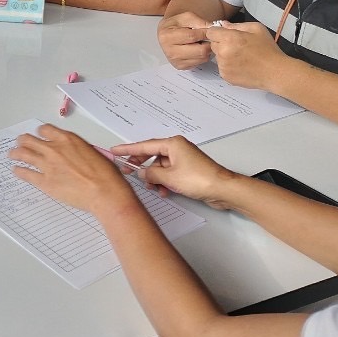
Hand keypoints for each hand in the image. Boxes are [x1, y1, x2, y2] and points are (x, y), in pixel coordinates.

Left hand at [8, 125, 136, 217]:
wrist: (104, 192)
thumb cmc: (105, 174)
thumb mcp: (92, 152)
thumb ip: (77, 150)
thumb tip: (72, 154)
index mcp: (67, 139)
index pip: (45, 130)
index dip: (40, 133)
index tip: (38, 135)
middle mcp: (54, 149)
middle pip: (30, 140)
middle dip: (23, 141)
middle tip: (20, 142)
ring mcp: (48, 165)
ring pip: (24, 154)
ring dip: (15, 153)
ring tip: (11, 154)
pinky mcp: (45, 182)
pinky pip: (26, 174)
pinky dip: (19, 171)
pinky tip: (16, 170)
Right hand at [113, 137, 239, 209]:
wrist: (222, 189)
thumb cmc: (198, 179)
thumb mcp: (169, 177)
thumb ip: (151, 174)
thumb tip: (141, 172)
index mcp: (172, 144)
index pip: (145, 146)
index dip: (128, 149)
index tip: (115, 151)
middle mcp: (177, 148)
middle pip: (152, 155)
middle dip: (140, 165)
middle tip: (126, 171)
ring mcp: (183, 159)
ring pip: (161, 166)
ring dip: (154, 177)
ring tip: (151, 187)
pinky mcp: (188, 170)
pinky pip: (170, 173)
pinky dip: (164, 182)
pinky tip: (164, 192)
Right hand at [157, 12, 214, 69]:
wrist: (167, 34)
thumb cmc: (176, 25)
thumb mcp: (186, 17)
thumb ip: (199, 21)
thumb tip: (212, 28)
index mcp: (167, 36)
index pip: (192, 36)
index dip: (205, 33)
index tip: (211, 30)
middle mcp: (170, 51)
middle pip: (200, 51)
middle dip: (208, 43)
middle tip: (209, 38)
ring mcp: (175, 60)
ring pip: (202, 58)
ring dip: (206, 50)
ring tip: (203, 42)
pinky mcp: (181, 66)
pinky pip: (200, 63)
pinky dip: (203, 56)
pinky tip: (198, 48)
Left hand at [205, 21, 284, 90]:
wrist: (274, 72)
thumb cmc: (268, 50)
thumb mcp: (256, 28)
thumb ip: (236, 25)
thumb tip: (223, 24)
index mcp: (229, 38)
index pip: (211, 32)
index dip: (218, 32)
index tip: (225, 34)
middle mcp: (223, 53)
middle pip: (213, 44)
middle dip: (222, 43)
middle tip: (238, 46)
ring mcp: (223, 66)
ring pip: (218, 56)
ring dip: (225, 55)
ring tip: (242, 56)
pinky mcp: (226, 76)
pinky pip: (222, 67)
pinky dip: (229, 66)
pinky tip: (242, 65)